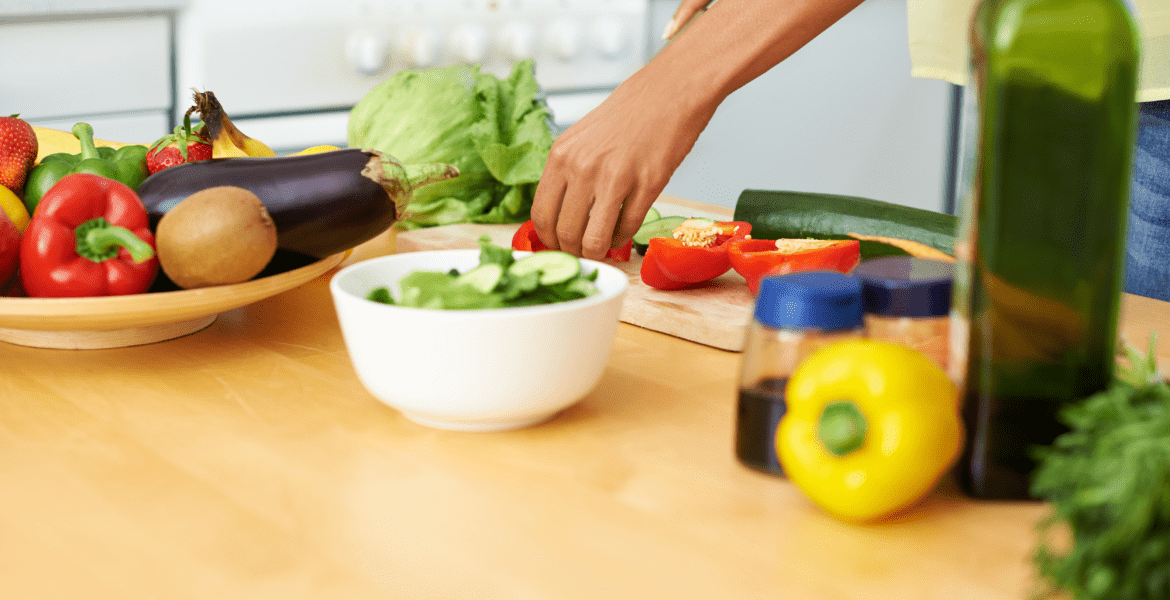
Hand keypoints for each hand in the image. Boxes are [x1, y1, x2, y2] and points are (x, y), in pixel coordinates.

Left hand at [532, 0, 865, 259]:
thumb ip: (567, 174)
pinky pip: (627, 229)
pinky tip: (624, 230)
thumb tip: (559, 217)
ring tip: (604, 247)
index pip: (541, 215)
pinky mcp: (648, 185)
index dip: (550, 239)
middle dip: (574, 251)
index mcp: (561, 156)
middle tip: (584, 252)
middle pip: (566, 233)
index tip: (559, 245)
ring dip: (598, 251)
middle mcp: (583, 168)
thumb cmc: (627, 115)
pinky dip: (623, 237)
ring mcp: (616, 178)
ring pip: (595, 239)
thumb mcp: (581, 139)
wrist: (670, 91)